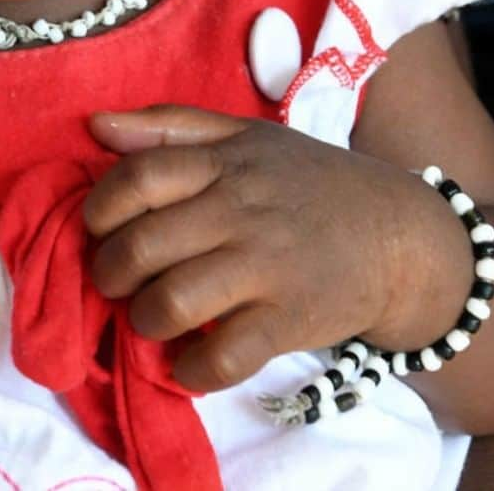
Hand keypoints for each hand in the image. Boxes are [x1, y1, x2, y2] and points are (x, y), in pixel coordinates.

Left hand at [83, 106, 471, 392]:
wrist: (396, 233)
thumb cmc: (306, 181)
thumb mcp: (243, 136)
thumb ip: (170, 126)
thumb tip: (96, 123)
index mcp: (223, 164)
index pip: (138, 179)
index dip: (101, 208)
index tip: (98, 227)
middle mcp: (240, 212)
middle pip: (143, 246)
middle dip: (109, 272)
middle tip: (115, 281)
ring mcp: (265, 268)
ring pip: (172, 302)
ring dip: (142, 320)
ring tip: (148, 317)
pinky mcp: (289, 320)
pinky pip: (223, 356)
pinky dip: (189, 370)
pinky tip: (183, 363)